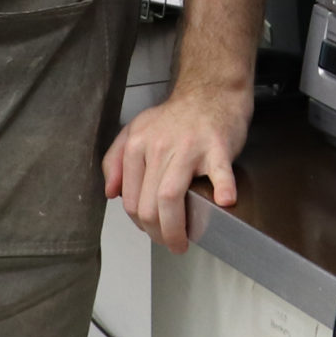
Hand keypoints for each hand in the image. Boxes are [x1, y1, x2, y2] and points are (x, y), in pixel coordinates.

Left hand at [103, 79, 253, 254]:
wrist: (210, 92)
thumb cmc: (177, 118)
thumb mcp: (137, 131)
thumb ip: (116, 160)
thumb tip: (111, 193)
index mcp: (137, 145)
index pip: (131, 199)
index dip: (141, 224)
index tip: (153, 232)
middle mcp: (158, 146)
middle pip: (148, 204)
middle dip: (158, 234)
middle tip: (171, 243)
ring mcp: (188, 147)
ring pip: (170, 197)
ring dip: (176, 229)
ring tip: (184, 242)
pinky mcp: (217, 147)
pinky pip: (219, 172)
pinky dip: (223, 189)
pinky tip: (224, 201)